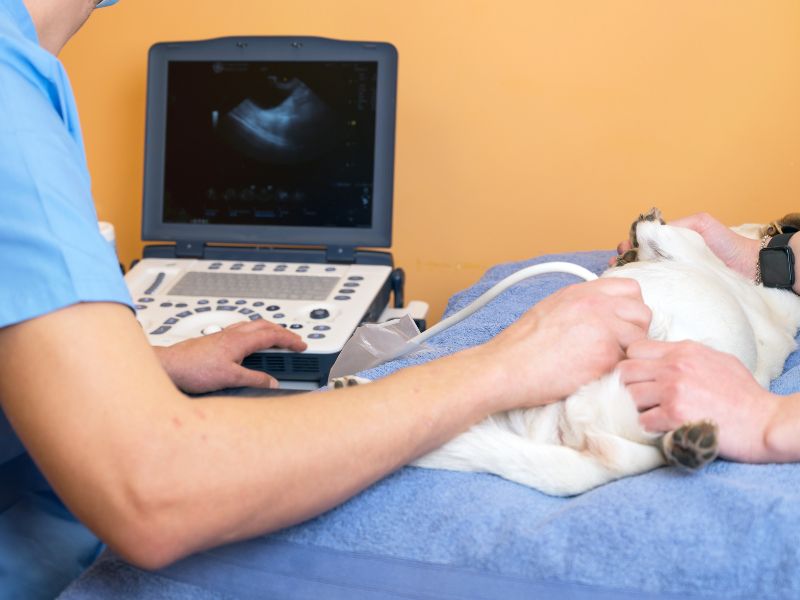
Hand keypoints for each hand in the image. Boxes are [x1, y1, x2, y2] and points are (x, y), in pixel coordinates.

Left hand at [155, 320, 306, 392]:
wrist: (170, 366)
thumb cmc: (194, 369)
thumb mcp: (230, 378)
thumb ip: (254, 379)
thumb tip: (272, 382)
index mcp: (240, 340)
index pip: (272, 335)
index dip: (290, 339)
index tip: (301, 345)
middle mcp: (232, 333)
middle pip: (264, 325)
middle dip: (282, 331)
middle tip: (294, 340)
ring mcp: (223, 335)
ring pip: (252, 325)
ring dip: (268, 329)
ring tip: (276, 339)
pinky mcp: (215, 340)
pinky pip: (241, 330)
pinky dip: (253, 333)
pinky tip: (249, 343)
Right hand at [482, 277, 650, 409]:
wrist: (506, 367)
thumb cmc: (521, 346)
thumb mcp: (551, 309)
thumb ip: (580, 307)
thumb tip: (600, 316)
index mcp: (581, 292)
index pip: (630, 289)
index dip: (629, 309)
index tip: (619, 324)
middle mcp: (595, 304)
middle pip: (642, 312)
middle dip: (634, 331)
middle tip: (615, 348)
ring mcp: (603, 328)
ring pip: (640, 339)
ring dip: (628, 353)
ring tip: (603, 363)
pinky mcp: (605, 355)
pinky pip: (627, 362)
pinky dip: (616, 371)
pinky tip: (595, 374)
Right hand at [611, 212, 759, 278]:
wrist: (752, 268)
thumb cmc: (728, 244)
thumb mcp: (701, 224)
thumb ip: (677, 225)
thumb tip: (650, 231)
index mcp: (671, 244)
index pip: (642, 243)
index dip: (629, 245)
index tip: (622, 248)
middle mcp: (668, 261)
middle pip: (639, 260)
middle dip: (624, 260)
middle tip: (616, 263)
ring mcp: (674, 277)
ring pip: (645, 275)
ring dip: (630, 275)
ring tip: (620, 275)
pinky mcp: (680, 293)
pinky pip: (660, 290)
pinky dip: (645, 289)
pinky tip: (635, 290)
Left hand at [618, 339, 777, 461]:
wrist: (764, 422)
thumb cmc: (743, 394)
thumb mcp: (717, 359)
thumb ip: (686, 355)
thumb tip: (663, 357)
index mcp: (683, 350)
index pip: (635, 349)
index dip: (633, 364)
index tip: (641, 378)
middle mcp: (674, 367)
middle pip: (624, 371)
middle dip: (628, 386)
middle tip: (639, 399)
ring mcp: (673, 390)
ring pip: (628, 396)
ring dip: (636, 409)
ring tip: (651, 414)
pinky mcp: (674, 415)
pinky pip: (642, 421)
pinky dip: (648, 427)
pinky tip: (662, 428)